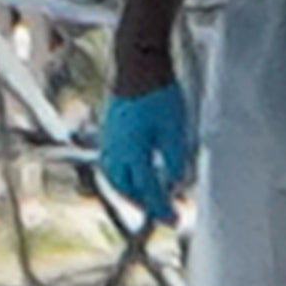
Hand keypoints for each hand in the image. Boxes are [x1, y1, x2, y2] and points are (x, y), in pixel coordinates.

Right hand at [95, 83, 192, 220]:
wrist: (139, 63)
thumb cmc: (159, 93)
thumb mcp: (176, 130)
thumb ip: (176, 160)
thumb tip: (177, 183)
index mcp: (133, 153)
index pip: (149, 191)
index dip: (162, 209)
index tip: (174, 221)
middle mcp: (116, 151)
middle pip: (128, 189)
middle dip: (146, 203)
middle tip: (164, 209)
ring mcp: (109, 141)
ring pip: (116, 178)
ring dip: (133, 191)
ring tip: (149, 195)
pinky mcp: (109, 131)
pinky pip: (112, 163)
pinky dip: (125, 175)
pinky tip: (135, 172)